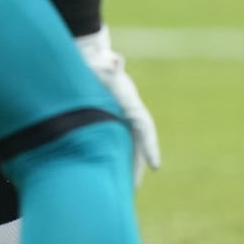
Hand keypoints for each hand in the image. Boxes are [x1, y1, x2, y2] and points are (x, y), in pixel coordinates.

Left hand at [75, 27, 160, 185]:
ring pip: (123, 145)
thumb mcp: (99, 60)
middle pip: (136, 143)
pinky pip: (111, 142)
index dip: (150, 147)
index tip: (157, 166)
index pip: (144, 127)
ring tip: (120, 190)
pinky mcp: (105, 119)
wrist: (86, 52)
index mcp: (129, 101)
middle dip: (136, 166)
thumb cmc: (92, 60)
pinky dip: (110, 157)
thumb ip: (107, 63)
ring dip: (123, 165)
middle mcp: (126, 111)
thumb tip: (115, 59)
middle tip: (133, 191)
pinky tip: (102, 171)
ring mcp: (116, 116)